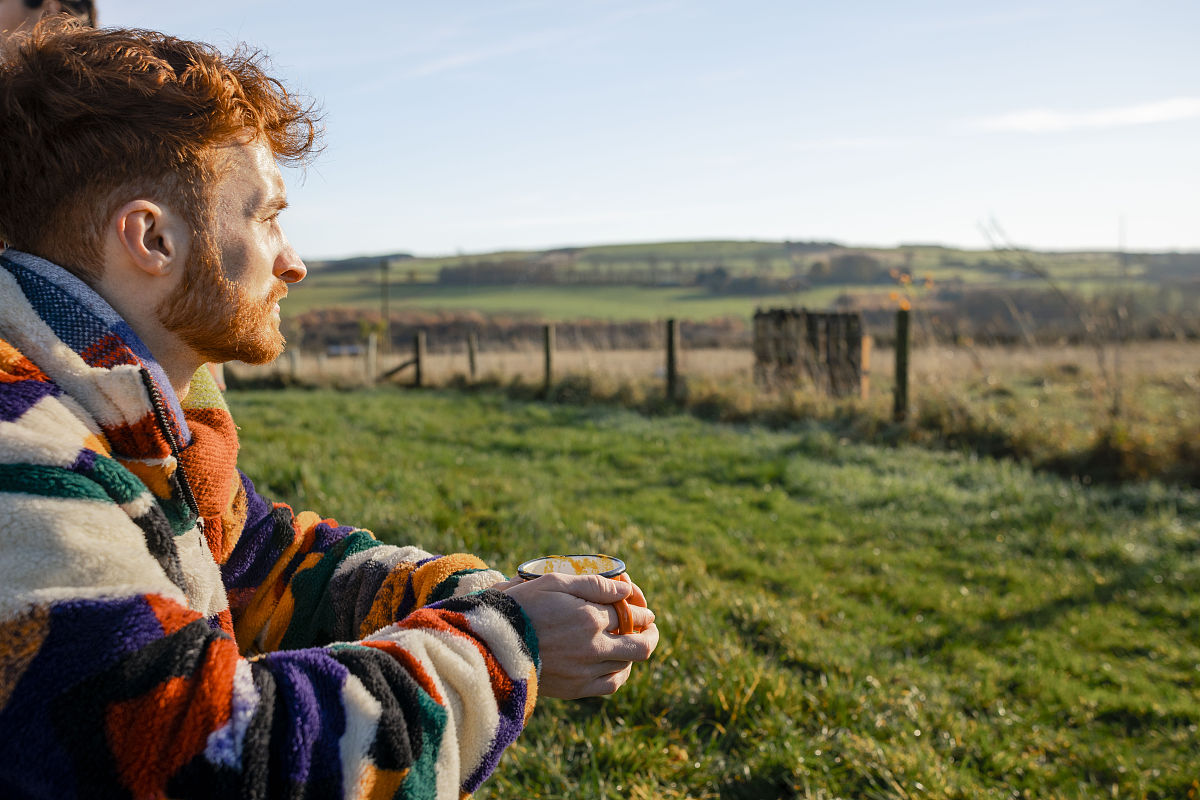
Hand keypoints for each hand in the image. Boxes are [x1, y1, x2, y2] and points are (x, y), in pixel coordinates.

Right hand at [502, 573, 658, 698]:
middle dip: (650, 633)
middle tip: (649, 626)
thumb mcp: (555, 582)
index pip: (630, 612)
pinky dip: (620, 674)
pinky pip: (611, 685)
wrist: (493, 644)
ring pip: (627, 664)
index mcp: (589, 617)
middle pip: (640, 644)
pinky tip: (618, 665)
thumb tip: (624, 589)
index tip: (639, 604)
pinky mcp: (576, 688)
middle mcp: (593, 646)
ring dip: (635, 651)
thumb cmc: (522, 606)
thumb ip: (593, 584)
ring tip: (633, 642)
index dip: (640, 607)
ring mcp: (586, 670)